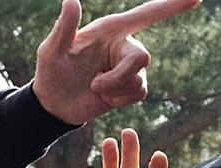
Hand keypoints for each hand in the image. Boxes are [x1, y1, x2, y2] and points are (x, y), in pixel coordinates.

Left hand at [32, 0, 199, 124]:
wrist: (53, 105)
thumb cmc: (50, 74)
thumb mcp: (50, 52)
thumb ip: (64, 28)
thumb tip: (71, 0)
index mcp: (109, 30)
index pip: (145, 14)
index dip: (170, 6)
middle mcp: (123, 44)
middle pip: (142, 57)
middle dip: (118, 76)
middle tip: (95, 85)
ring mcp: (129, 65)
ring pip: (139, 78)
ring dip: (114, 90)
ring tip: (94, 88)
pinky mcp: (131, 85)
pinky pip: (139, 93)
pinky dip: (119, 99)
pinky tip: (103, 97)